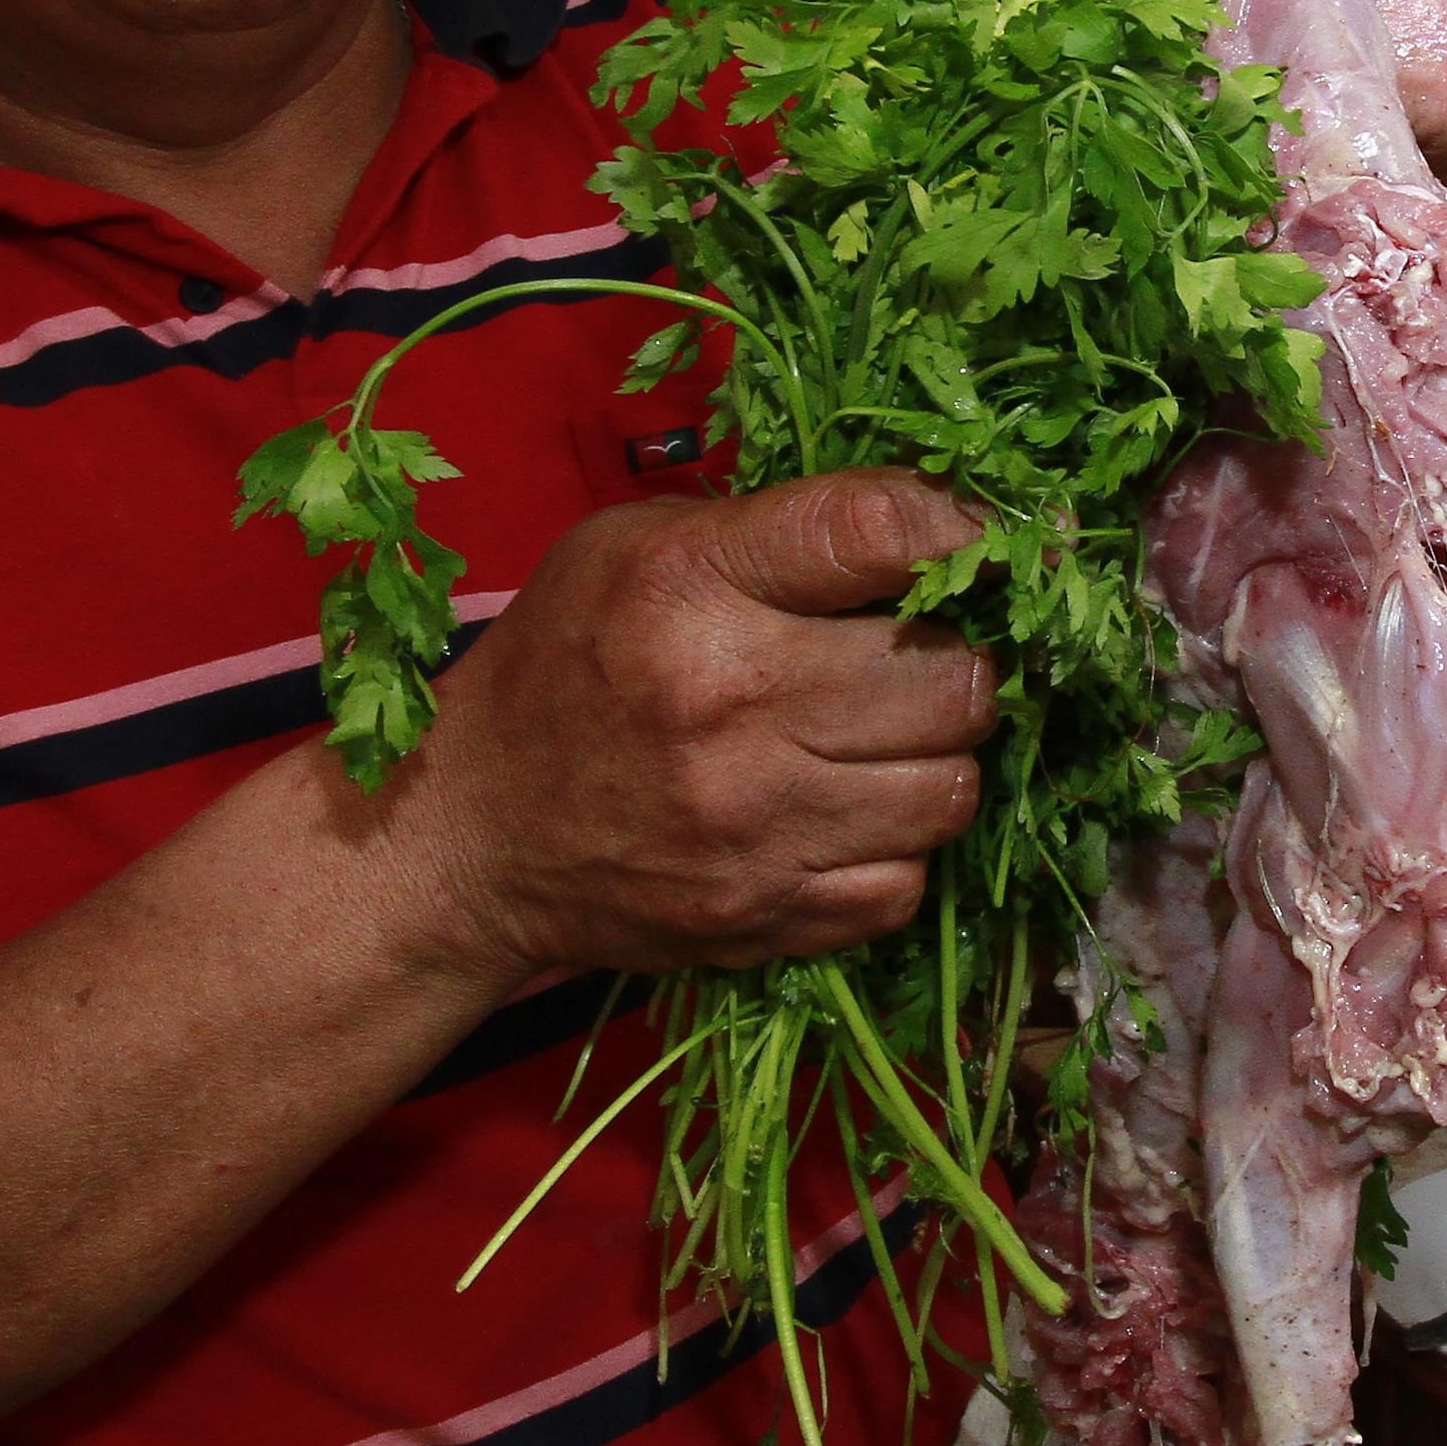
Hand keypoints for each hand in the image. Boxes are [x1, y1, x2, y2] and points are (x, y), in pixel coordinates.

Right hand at [387, 471, 994, 977]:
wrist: (467, 835)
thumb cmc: (565, 663)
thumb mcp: (635, 548)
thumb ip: (781, 529)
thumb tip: (945, 528)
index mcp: (688, 585)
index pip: (880, 531)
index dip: (962, 533)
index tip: (979, 548)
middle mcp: (728, 703)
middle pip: (952, 676)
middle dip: (954, 659)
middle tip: (916, 656)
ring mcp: (752, 825)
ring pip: (952, 787)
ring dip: (937, 759)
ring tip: (884, 738)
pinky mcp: (764, 917)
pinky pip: (906, 883)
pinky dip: (893, 849)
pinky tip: (844, 815)